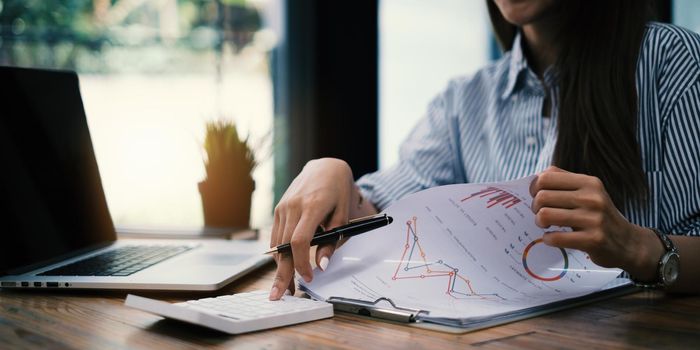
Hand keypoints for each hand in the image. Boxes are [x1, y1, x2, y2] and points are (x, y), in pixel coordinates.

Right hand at [269, 158, 354, 299]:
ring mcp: (283, 207)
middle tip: (280, 295)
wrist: (325, 168)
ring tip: (284, 286)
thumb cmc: (338, 192)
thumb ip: (332, 241)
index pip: (300, 241)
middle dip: (282, 273)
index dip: (302, 263)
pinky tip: (284, 267)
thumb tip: (322, 265)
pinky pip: (276, 236)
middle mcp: (293, 206)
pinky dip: (279, 253)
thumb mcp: (343, 216)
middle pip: (283, 247)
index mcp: (312, 206)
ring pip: (277, 244)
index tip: (309, 277)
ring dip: (280, 266)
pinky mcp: (279, 209)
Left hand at [529, 166, 662, 278]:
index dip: (534, 187)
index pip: (546, 177)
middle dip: (535, 207)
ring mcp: (594, 219)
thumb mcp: (588, 192)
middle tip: (541, 214)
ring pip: (545, 215)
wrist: (628, 242)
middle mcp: (593, 198)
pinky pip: (555, 237)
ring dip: (540, 222)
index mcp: (589, 182)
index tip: (536, 196)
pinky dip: (548, 239)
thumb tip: (533, 180)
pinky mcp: (593, 240)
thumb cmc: (598, 215)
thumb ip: (564, 182)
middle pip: (542, 197)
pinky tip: (552, 238)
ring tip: (546, 225)